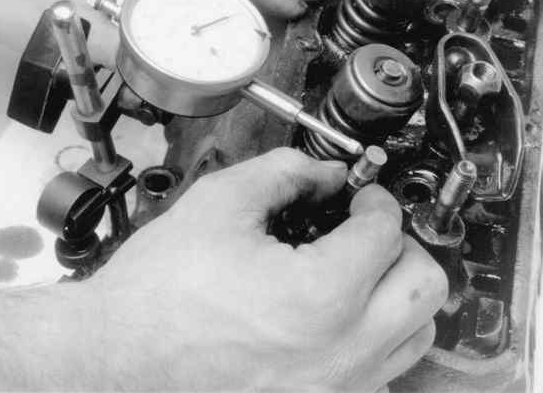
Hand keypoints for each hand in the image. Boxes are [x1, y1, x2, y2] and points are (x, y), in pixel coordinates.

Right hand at [77, 148, 447, 390]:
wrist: (117, 358)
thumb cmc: (157, 292)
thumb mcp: (219, 204)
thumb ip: (284, 172)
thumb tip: (324, 172)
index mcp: (320, 295)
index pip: (384, 232)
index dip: (373, 199)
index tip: (359, 195)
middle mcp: (340, 351)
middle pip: (425, 285)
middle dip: (401, 243)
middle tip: (366, 229)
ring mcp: (336, 388)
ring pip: (416, 334)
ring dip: (399, 291)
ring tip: (358, 270)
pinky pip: (383, 370)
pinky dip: (377, 334)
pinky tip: (337, 314)